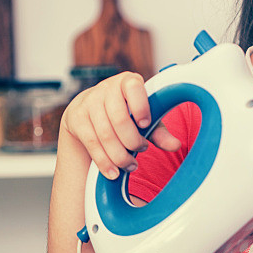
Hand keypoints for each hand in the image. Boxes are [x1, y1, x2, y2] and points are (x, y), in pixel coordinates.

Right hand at [61, 72, 180, 178]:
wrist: (90, 108)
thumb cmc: (125, 111)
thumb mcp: (144, 117)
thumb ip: (159, 131)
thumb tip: (175, 145)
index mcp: (128, 81)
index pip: (134, 88)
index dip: (141, 107)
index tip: (146, 124)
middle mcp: (107, 88)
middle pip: (119, 119)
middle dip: (132, 141)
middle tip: (141, 149)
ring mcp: (89, 102)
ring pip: (105, 135)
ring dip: (120, 155)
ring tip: (131, 165)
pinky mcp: (76, 117)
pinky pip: (92, 143)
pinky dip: (104, 161)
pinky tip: (114, 171)